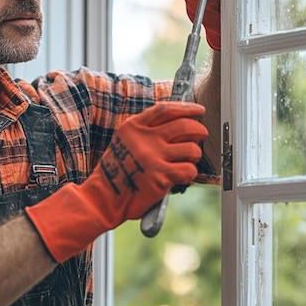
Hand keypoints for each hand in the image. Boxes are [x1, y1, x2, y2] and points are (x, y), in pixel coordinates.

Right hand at [25, 102, 207, 262]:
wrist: (104, 197)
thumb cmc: (118, 170)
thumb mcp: (125, 141)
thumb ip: (146, 130)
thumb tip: (180, 121)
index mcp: (134, 127)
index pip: (165, 110)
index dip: (186, 108)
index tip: (199, 110)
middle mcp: (144, 139)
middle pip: (183, 126)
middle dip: (198, 130)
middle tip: (201, 134)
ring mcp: (153, 157)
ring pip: (191, 149)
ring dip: (194, 154)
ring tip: (187, 160)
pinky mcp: (161, 176)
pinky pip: (189, 170)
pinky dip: (189, 173)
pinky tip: (180, 176)